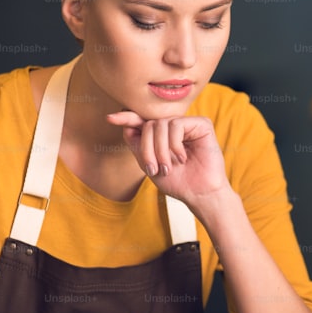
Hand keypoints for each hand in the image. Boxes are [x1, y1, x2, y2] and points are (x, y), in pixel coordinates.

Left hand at [107, 112, 228, 204]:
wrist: (199, 194)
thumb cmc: (178, 182)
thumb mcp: (150, 165)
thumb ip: (138, 146)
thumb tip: (126, 126)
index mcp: (162, 136)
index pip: (142, 122)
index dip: (127, 118)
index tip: (110, 118)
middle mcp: (174, 127)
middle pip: (148, 125)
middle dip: (146, 148)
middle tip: (153, 168)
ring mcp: (188, 124)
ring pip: (160, 125)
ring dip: (160, 149)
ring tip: (167, 167)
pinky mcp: (201, 124)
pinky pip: (176, 125)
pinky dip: (174, 144)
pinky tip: (182, 158)